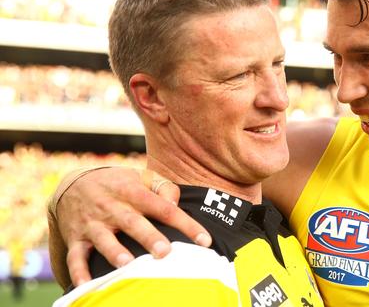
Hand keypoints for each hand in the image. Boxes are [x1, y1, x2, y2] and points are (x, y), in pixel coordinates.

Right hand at [57, 167, 211, 285]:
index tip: (205, 240)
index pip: (164, 208)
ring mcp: (93, 223)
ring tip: (127, 265)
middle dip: (148, 237)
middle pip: (133, 223)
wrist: (71, 183)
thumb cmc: (119, 184)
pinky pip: (75, 256)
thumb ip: (163, 187)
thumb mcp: (141, 176)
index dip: (185, 224)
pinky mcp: (76, 238)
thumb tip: (175, 205)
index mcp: (133, 192)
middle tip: (165, 252)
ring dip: (115, 252)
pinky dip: (78, 271)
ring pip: (104, 239)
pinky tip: (86, 286)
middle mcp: (113, 207)